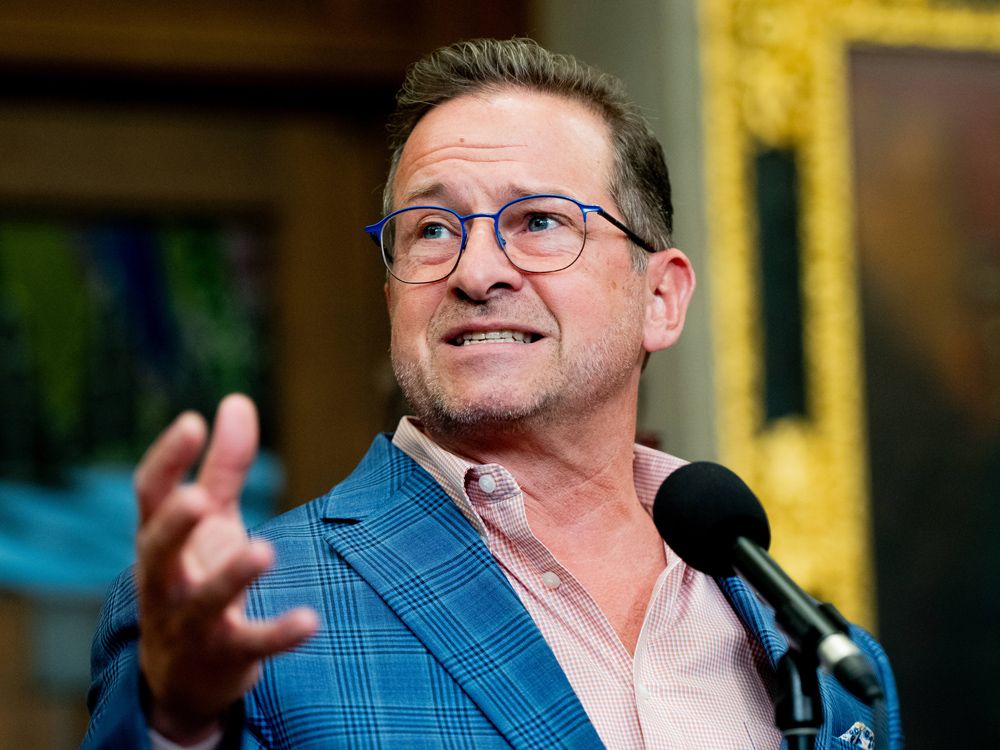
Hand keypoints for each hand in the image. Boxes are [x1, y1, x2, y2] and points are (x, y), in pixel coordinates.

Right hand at [134, 394, 316, 742]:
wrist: (185, 676)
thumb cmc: (196, 576)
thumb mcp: (211, 521)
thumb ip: (223, 466)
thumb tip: (237, 400)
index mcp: (160, 541)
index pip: (150, 495)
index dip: (167, 459)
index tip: (192, 421)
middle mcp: (165, 580)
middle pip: (158, 551)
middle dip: (175, 525)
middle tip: (197, 497)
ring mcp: (191, 622)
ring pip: (204, 600)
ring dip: (232, 576)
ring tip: (263, 550)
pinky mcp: (226, 654)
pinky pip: (252, 644)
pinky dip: (278, 633)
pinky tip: (309, 620)